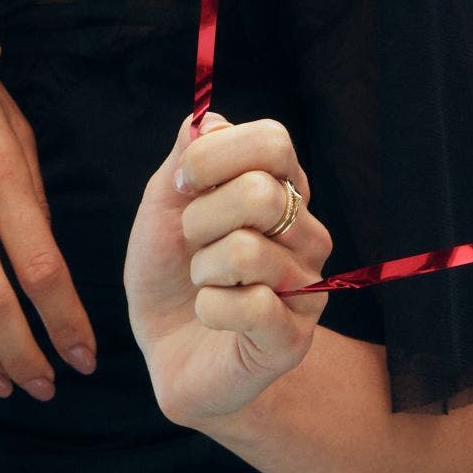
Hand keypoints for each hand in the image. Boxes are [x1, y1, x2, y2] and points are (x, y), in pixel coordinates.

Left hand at [124, 112, 330, 429]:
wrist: (170, 352)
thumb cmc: (171, 273)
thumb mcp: (164, 207)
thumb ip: (186, 160)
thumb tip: (206, 120)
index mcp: (283, 190)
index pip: (273, 141)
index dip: (215, 156)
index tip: (184, 184)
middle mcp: (307, 234)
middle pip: (260, 194)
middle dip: (200, 220)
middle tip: (193, 245)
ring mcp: (308, 287)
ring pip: (247, 251)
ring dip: (202, 270)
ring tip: (205, 284)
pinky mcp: (293, 339)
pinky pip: (248, 306)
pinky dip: (209, 309)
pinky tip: (213, 316)